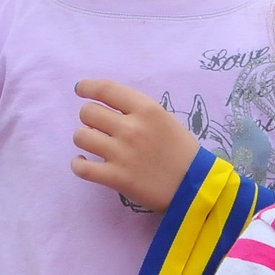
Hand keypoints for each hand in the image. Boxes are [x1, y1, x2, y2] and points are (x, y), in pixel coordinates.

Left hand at [69, 78, 202, 212]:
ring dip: (84, 139)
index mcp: (146, 109)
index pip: (106, 89)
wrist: (196, 187)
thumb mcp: (165, 119)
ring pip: (80, 136)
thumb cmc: (182, 151)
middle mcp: (131, 128)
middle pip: (88, 112)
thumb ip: (138, 110)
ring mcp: (121, 153)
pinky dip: (78, 164)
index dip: (87, 87)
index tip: (81, 89)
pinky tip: (85, 162)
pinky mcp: (116, 178)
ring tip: (94, 145)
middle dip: (89, 118)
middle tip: (98, 127)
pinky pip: (81, 167)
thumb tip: (106, 103)